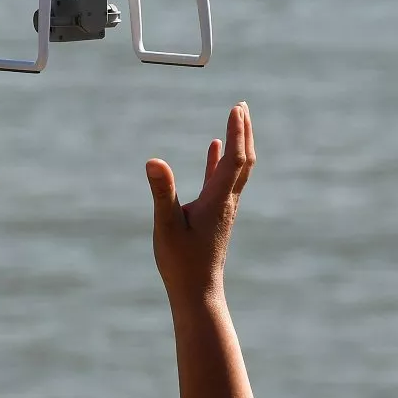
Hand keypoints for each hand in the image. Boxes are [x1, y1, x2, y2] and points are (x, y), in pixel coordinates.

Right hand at [145, 102, 255, 304]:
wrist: (198, 292)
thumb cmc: (181, 263)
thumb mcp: (166, 226)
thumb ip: (162, 192)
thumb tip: (153, 161)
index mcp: (218, 200)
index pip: (234, 159)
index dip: (236, 132)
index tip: (236, 108)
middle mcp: (226, 200)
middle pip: (244, 159)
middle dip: (244, 131)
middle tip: (242, 105)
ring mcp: (222, 207)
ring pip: (236, 167)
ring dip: (238, 141)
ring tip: (237, 118)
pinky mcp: (214, 213)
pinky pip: (220, 178)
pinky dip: (219, 159)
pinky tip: (213, 147)